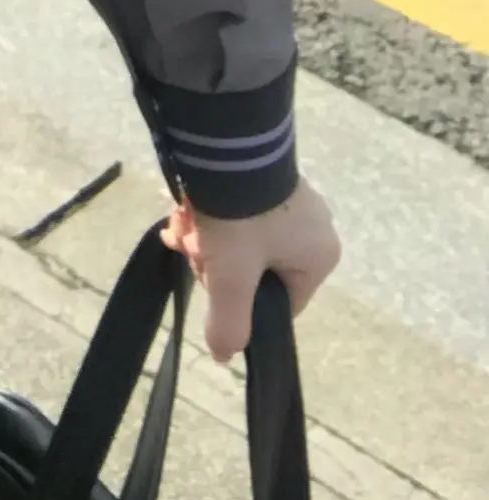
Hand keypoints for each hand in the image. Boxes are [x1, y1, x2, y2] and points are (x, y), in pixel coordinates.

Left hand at [163, 180, 341, 363]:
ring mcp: (291, 197)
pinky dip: (209, 208)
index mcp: (318, 256)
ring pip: (239, 235)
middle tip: (188, 243)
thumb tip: (225, 355)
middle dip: (213, 259)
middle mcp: (313, 227)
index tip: (209, 278)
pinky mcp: (265, 174)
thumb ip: (230, 322)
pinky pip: (237, 206)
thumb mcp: (231, 277)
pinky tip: (184, 204)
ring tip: (181, 221)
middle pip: (252, 266)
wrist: (227, 144)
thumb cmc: (241, 217)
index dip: (239, 297)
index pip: (277, 299)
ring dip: (205, 233)